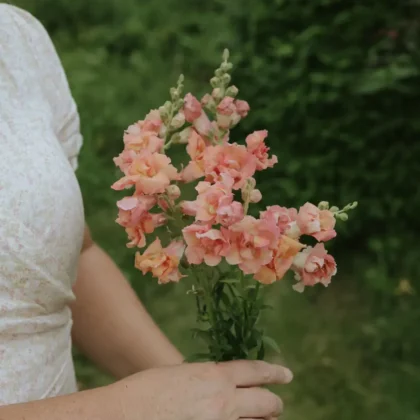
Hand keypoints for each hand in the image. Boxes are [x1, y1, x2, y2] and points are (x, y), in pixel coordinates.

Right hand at [108, 360, 292, 419]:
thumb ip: (208, 380)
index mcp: (215, 377)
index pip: (255, 371)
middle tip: (277, 404)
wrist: (125, 413)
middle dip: (274, 403)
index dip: (274, 372)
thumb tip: (222, 385)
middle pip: (265, 402)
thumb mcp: (183, 375)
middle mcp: (224, 402)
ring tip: (266, 418)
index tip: (286, 375)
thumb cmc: (148, 389)